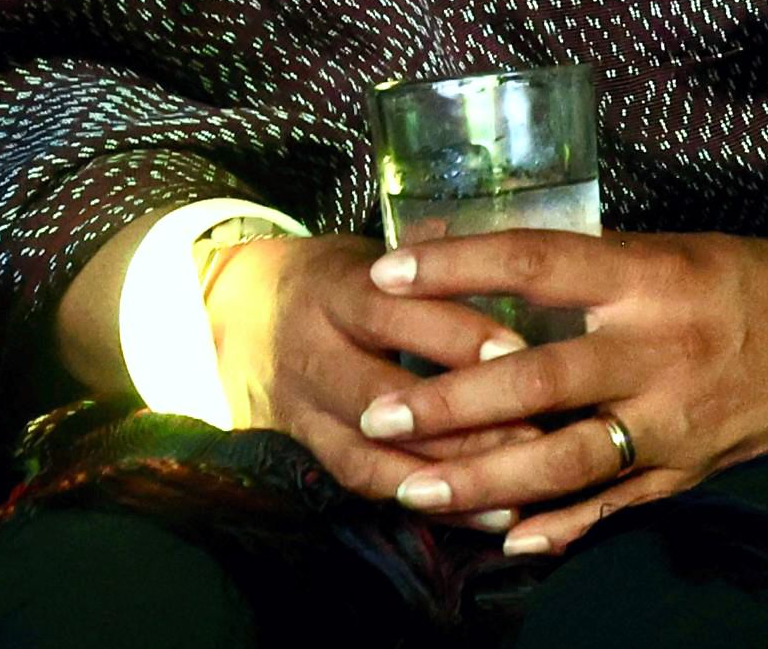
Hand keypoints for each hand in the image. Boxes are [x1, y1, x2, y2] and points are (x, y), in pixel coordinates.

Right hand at [207, 233, 552, 507]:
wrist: (234, 310)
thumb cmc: (337, 276)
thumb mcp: (376, 253)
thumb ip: (438, 260)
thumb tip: (516, 253)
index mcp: (336, 291)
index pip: (394, 314)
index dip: (454, 335)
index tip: (517, 352)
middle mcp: (313, 353)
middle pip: (382, 395)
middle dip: (459, 420)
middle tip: (533, 434)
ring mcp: (302, 410)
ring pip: (370, 453)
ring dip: (444, 477)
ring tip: (514, 491)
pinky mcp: (304, 450)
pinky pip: (362, 484)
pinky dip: (422, 504)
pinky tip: (476, 516)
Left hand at [355, 230, 767, 556]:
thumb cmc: (762, 280)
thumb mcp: (680, 254)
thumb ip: (600, 278)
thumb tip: (497, 286)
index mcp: (655, 274)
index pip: (535, 262)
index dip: (455, 266)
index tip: (386, 272)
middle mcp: (662, 346)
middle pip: (535, 377)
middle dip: (448, 402)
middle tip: (378, 415)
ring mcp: (679, 417)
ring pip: (563, 459)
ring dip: (482, 478)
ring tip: (414, 487)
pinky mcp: (695, 469)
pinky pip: (616, 507)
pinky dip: (560, 529)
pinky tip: (508, 542)